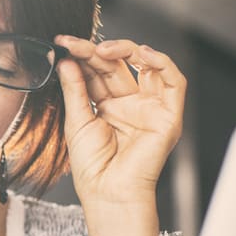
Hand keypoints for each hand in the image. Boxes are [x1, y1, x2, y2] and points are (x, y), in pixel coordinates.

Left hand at [54, 36, 186, 235]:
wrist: (108, 192)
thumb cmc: (91, 166)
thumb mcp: (76, 121)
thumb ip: (74, 89)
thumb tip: (66, 60)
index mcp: (107, 105)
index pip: (97, 71)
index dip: (81, 55)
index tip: (61, 43)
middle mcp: (130, 103)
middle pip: (117, 65)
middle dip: (95, 50)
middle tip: (74, 44)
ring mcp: (150, 107)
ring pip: (146, 65)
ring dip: (127, 50)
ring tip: (102, 49)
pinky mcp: (169, 115)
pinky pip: (173, 82)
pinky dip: (162, 63)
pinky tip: (141, 54)